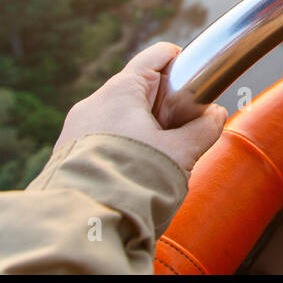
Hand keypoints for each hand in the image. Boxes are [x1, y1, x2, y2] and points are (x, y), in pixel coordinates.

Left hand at [53, 42, 227, 174]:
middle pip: (142, 91)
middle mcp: (93, 104)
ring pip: (123, 118)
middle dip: (167, 110)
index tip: (199, 82)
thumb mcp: (181, 153)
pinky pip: (104, 141)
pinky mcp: (68, 155)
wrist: (83, 226)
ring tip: (159, 162)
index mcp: (119, 91)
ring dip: (146, 133)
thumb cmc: (131, 181)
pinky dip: (124, 150)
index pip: (157, 56)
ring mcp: (76, 130)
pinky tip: (135, 176)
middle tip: (183, 135)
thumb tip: (214, 116)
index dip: (183, 63)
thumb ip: (204, 128)